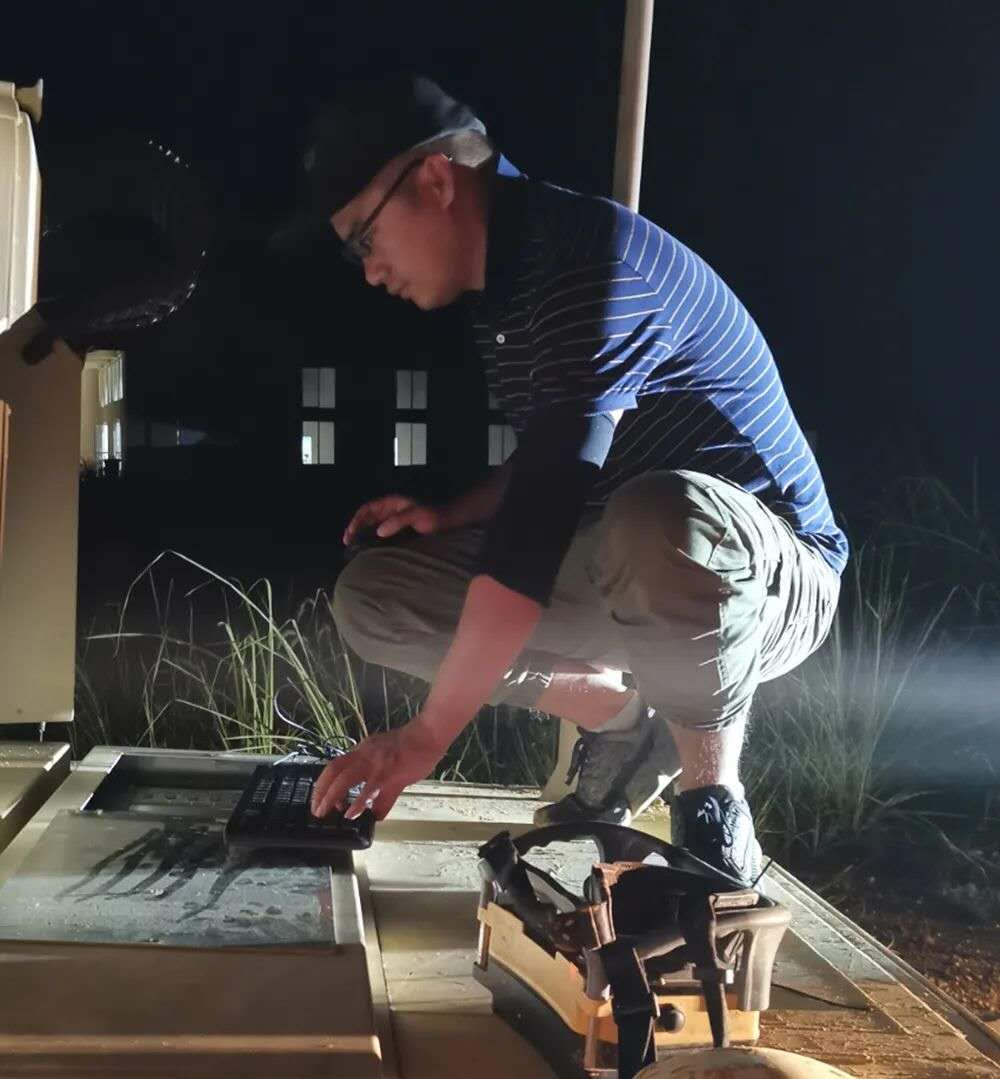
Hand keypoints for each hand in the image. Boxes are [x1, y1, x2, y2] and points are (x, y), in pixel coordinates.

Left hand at [310, 719, 447, 820]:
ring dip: (332, 796)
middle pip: (334, 770)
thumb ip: (380, 790)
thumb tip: (375, 812)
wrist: (428, 735)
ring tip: (326, 812)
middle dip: (321, 791)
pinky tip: (352, 814)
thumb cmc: (412, 748)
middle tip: (316, 810)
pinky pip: (369, 789)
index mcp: (363, 751)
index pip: (336, 765)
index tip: (322, 799)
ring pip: (346, 778)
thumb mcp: (389, 765)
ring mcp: (375, 763)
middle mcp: (365, 754)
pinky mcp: (389, 772)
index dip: (325, 783)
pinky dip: (358, 803)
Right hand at [343, 494, 446, 545]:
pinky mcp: (398, 532)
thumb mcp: (416, 515)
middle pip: (367, 518)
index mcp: (391, 503)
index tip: (351, 532)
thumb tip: (379, 531)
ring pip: (372, 527)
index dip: (357, 520)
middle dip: (355, 528)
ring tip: (354, 547)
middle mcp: (389, 511)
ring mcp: (393, 521)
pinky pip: (381, 535)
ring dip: (362, 535)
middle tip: (347, 542)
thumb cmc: (433, 516)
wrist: (448, 522)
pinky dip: (372, 541)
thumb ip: (398, 521)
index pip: (368, 509)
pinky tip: (369, 550)